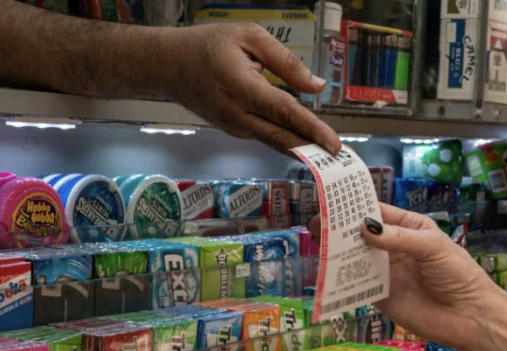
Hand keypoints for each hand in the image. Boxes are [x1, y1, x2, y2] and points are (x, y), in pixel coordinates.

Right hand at [169, 23, 340, 155]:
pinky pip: (264, 135)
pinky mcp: (233, 130)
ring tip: (328, 152)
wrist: (167, 65)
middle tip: (339, 158)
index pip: (283, 111)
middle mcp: (236, 113)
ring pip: (273, 140)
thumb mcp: (249, 37)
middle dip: (312, 149)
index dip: (310, 129)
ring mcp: (233, 126)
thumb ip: (285, 62)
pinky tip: (304, 140)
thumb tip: (316, 86)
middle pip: (280, 137)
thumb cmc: (208, 45)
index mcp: (241, 86)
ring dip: (301, 147)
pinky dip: (285, 139)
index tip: (333, 144)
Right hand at [311, 204, 499, 350]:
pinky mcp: (379, 295)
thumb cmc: (458, 275)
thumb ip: (399, 238)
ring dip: (335, 252)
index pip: (376, 211)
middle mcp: (392, 247)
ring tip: (315, 244)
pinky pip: (356, 284)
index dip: (354, 205)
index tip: (330, 200)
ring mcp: (384, 271)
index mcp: (407, 227)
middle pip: (360, 233)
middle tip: (314, 224)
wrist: (470, 317)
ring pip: (354, 257)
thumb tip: (365, 228)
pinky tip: (326, 272)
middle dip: (338, 228)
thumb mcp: (432, 247)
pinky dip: (341, 278)